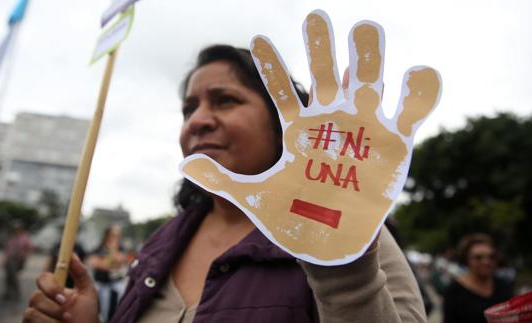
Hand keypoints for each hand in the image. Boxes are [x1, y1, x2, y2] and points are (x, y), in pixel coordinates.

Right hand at [23, 254, 98, 322]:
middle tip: (67, 315)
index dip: (49, 286)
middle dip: (52, 307)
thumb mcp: (88, 292)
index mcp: (54, 289)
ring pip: (31, 312)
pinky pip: (29, 322)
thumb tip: (72, 254)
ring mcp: (34, 316)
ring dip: (51, 319)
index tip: (63, 296)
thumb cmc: (86, 315)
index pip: (42, 279)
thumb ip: (80, 273)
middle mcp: (41, 302)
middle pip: (34, 296)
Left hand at [181, 10, 440, 264]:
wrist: (330, 247)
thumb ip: (220, 179)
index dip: (270, 67)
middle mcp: (330, 124)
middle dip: (321, 47)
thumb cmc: (294, 220)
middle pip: (326, 76)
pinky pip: (409, 113)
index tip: (257, 39)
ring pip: (368, 84)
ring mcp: (363, 131)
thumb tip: (185, 161)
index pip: (282, 91)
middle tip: (315, 17)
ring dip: (368, 57)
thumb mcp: (255, 197)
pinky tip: (417, 71)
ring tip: (364, 28)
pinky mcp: (394, 146)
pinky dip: (417, 93)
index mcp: (298, 131)